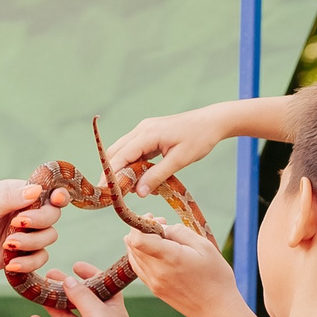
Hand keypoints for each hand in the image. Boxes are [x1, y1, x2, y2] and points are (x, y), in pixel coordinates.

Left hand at [0, 178, 66, 281]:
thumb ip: (10, 200)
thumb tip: (37, 190)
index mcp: (14, 193)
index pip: (44, 190)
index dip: (56, 194)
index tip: (55, 200)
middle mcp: (23, 211)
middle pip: (52, 214)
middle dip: (39, 221)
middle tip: (18, 225)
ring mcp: (24, 233)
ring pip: (49, 236)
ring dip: (32, 243)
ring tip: (8, 245)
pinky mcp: (21, 253)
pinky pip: (39, 257)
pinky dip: (29, 262)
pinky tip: (11, 264)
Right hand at [28, 263, 147, 316]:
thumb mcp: (98, 311)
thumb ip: (81, 295)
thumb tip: (68, 280)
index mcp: (110, 309)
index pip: (101, 286)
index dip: (91, 275)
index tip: (76, 266)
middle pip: (78, 299)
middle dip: (65, 287)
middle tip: (50, 275)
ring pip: (64, 316)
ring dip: (52, 304)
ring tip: (39, 290)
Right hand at [105, 108, 233, 194]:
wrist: (212, 122)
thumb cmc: (199, 139)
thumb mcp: (180, 160)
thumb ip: (157, 176)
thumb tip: (138, 193)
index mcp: (148, 134)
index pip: (121, 156)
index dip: (111, 175)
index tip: (105, 192)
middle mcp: (142, 129)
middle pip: (116, 152)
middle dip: (112, 173)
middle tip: (112, 195)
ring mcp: (144, 130)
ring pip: (123, 151)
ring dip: (123, 169)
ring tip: (127, 190)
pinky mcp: (149, 134)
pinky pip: (134, 150)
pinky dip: (132, 164)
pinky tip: (138, 178)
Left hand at [124, 224, 263, 316]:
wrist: (217, 309)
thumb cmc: (215, 276)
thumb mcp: (204, 246)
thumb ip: (180, 232)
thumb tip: (162, 228)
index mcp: (170, 258)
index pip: (138, 239)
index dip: (140, 223)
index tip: (154, 218)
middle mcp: (157, 272)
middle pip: (131, 245)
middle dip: (142, 229)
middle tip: (161, 225)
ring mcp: (153, 282)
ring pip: (132, 255)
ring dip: (140, 242)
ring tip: (161, 238)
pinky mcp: (154, 289)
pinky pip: (138, 267)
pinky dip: (142, 255)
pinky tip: (157, 252)